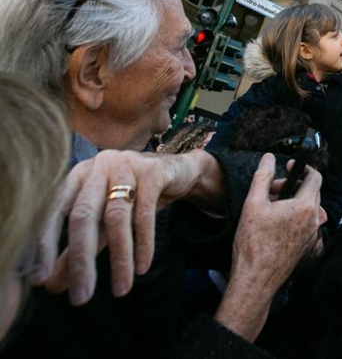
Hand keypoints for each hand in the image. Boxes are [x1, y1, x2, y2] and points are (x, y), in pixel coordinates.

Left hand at [42, 148, 222, 304]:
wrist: (179, 171)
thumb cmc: (135, 197)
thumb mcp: (105, 221)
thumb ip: (81, 247)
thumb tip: (53, 284)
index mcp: (77, 175)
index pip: (54, 211)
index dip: (46, 246)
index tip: (42, 281)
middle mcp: (98, 166)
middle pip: (83, 215)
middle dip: (80, 259)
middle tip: (81, 297)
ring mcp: (126, 165)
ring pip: (117, 218)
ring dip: (119, 258)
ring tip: (121, 289)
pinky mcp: (153, 171)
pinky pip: (145, 214)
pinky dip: (144, 244)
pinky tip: (142, 267)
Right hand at [215, 154, 324, 340]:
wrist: (256, 279)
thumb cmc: (254, 243)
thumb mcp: (253, 204)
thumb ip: (262, 177)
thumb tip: (268, 158)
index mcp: (305, 207)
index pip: (315, 177)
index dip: (302, 168)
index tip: (288, 167)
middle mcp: (314, 220)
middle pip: (312, 192)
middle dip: (293, 185)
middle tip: (272, 189)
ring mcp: (313, 234)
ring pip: (309, 208)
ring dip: (293, 201)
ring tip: (271, 207)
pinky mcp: (308, 246)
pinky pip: (306, 223)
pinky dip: (295, 216)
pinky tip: (275, 223)